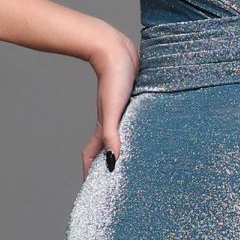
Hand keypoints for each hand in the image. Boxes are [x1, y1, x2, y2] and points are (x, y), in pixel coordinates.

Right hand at [82, 29, 139, 177]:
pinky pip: (134, 123)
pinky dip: (136, 134)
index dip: (91, 174)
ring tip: (136, 166)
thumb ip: (111, 134)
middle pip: (106, 151)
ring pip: (121, 138)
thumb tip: (113, 160)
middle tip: (118, 185)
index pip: (92, 157)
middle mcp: (111, 123)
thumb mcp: (113, 109)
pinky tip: (148, 136)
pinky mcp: (133, 101)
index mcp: (104, 128)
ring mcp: (121, 112)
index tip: (94, 191)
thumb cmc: (114, 77)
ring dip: (124, 151)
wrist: (115, 48)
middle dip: (108, 168)